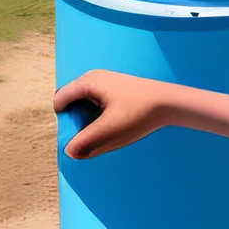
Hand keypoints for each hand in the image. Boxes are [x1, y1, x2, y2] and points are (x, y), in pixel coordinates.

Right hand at [54, 69, 172, 159]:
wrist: (168, 102)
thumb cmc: (138, 113)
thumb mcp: (109, 131)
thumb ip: (86, 142)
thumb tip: (68, 152)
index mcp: (88, 82)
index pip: (60, 100)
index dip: (63, 121)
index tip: (77, 136)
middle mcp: (93, 77)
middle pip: (70, 101)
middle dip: (75, 120)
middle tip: (90, 135)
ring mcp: (104, 81)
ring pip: (83, 102)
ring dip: (86, 119)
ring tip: (103, 131)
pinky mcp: (113, 88)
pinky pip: (94, 102)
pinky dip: (96, 115)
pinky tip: (112, 125)